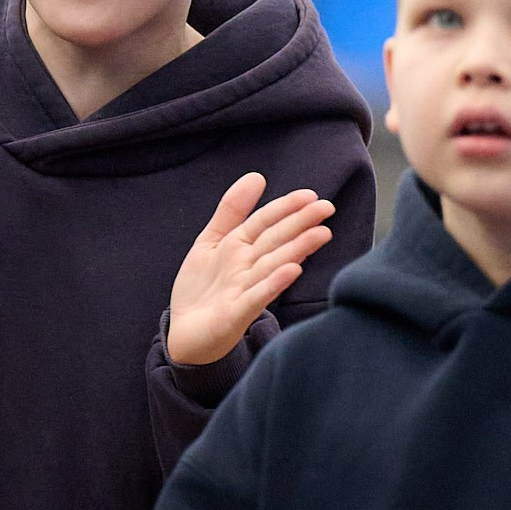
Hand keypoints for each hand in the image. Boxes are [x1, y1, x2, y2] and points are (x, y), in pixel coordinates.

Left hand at [165, 175, 335, 364]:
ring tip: (320, 234)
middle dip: (300, 224)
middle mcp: (248, 268)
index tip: (311, 195)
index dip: (286, 208)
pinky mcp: (236, 314)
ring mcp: (244, 290)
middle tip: (327, 209)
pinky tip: (292, 270)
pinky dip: (273, 283)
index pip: (266, 222)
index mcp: (241, 248)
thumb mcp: (211, 241)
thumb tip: (257, 176)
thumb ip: (232, 210)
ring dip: (296, 250)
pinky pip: (257, 296)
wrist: (183, 333)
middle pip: (276, 241)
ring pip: (272, 265)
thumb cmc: (201, 288)